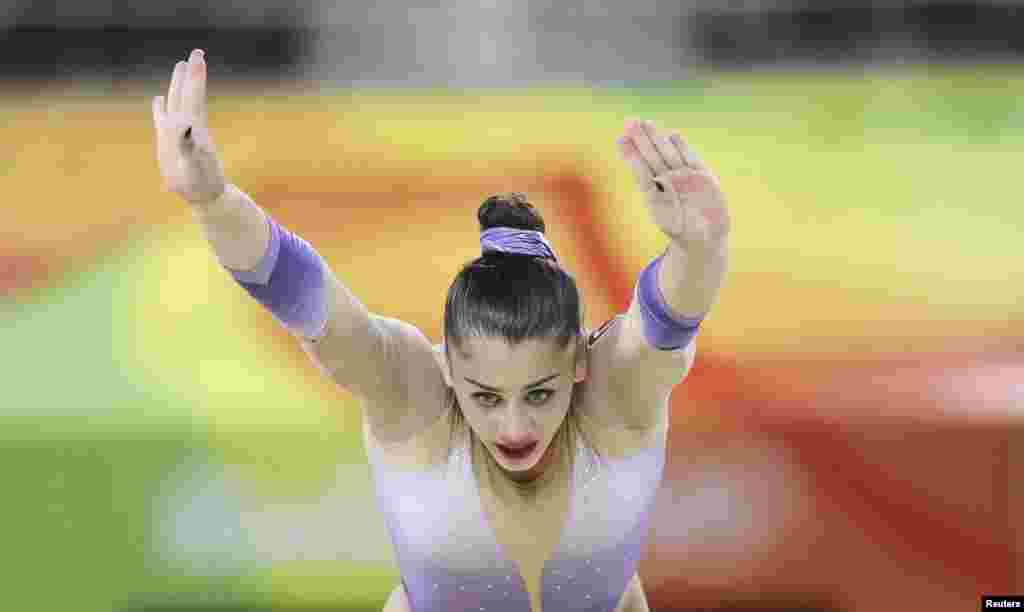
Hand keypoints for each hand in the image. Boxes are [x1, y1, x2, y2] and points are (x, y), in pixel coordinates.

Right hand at [152, 49, 226, 205]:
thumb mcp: (194, 167)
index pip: (194, 97)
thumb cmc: (200, 184)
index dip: (196, 77)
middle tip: (196, 52)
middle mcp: (188, 127)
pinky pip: (165, 119)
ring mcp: (179, 134)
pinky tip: (158, 99)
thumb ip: (191, 147)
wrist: (204, 196)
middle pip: (189, 95)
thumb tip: (187, 127)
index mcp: (193, 129)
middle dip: (192, 74)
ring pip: (179, 103)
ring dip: (179, 84)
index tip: (199, 57)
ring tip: (180, 65)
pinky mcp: (172, 143)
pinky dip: (162, 107)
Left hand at [617, 118, 730, 250]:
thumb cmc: (680, 230)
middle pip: (652, 157)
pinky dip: (683, 148)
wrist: (706, 237)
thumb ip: (654, 195)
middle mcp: (668, 181)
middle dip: (642, 140)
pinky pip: (691, 159)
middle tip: (630, 122)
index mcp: (654, 191)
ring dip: (658, 139)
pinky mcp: (703, 176)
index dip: (631, 154)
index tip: (619, 139)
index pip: (640, 169)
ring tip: (646, 123)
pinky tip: (673, 135)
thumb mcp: (663, 214)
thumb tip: (643, 177)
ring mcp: (685, 177)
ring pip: (668, 154)